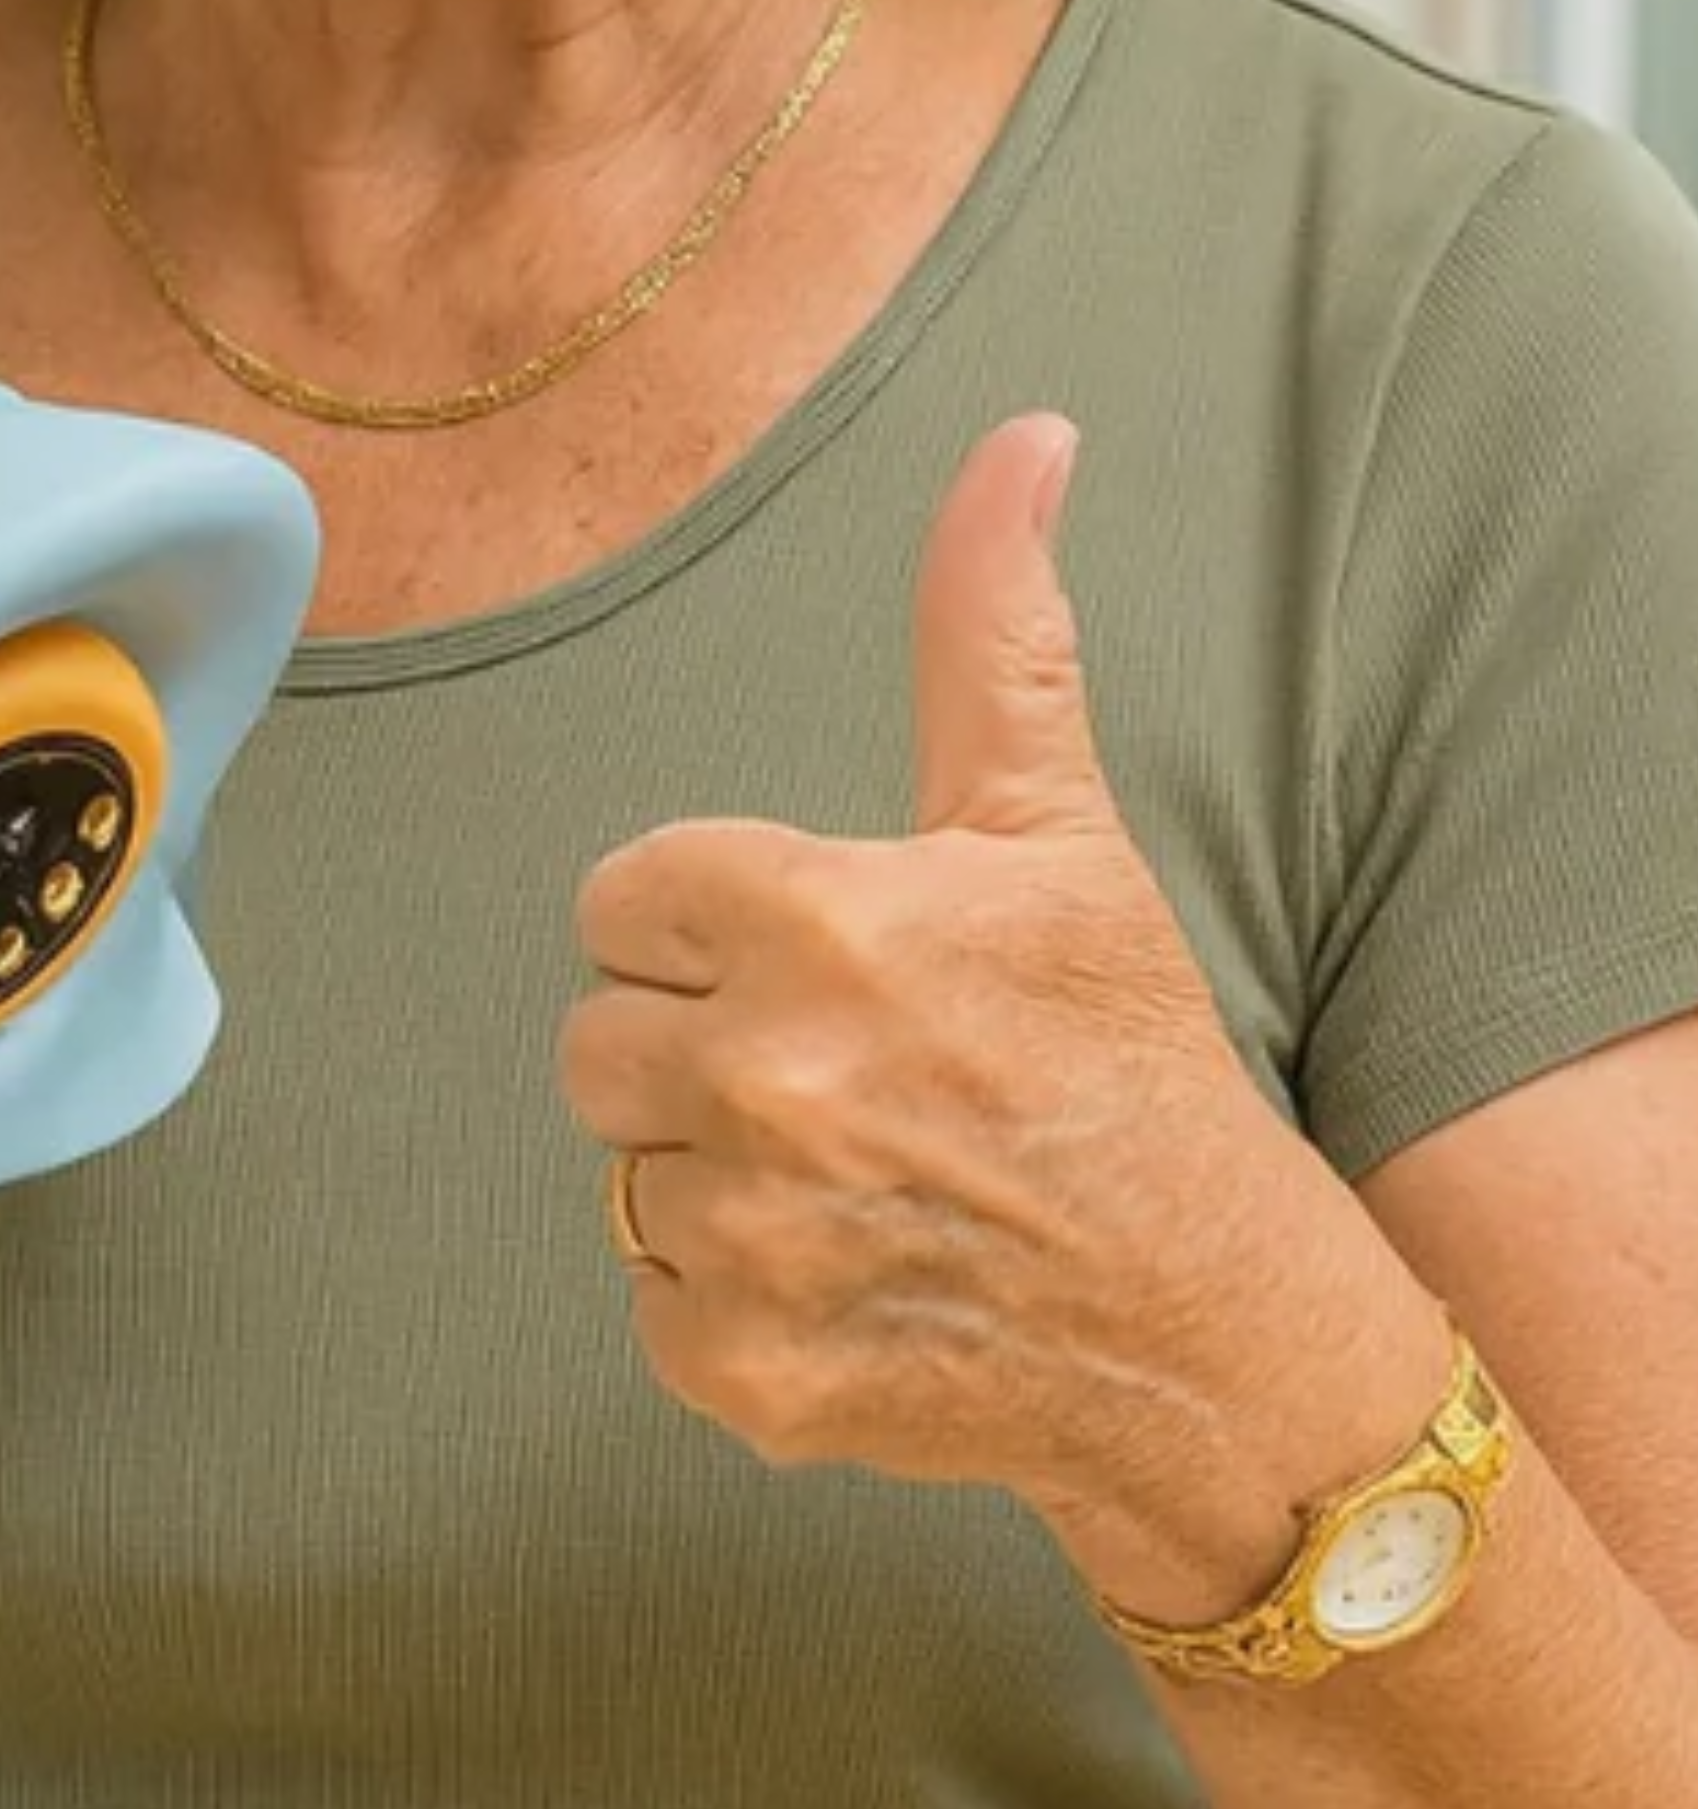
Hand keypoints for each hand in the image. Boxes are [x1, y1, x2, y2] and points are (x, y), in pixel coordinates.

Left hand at [561, 417, 1340, 1531]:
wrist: (1211, 1326)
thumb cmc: (1124, 1058)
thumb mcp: (1053, 830)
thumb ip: (992, 631)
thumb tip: (1023, 439)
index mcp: (818, 922)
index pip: (625, 897)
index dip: (714, 928)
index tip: (820, 964)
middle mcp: (767, 1077)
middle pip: (596, 1035)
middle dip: (697, 1046)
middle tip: (842, 1075)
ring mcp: (750, 1235)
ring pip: (624, 1170)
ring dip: (716, 1174)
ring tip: (859, 1178)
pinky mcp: (744, 1369)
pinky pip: (652, 1305)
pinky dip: (733, 1304)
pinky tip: (851, 1277)